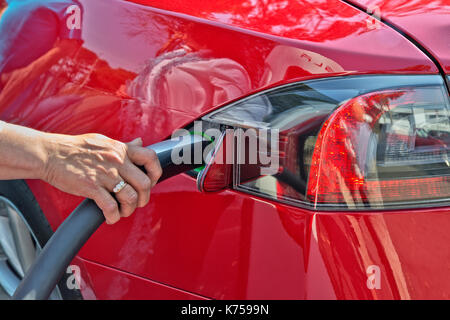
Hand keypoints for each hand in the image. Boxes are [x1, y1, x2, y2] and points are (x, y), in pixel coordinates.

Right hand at [41, 133, 161, 223]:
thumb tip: (140, 142)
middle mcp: (117, 161)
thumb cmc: (74, 148)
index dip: (156, 173)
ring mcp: (105, 174)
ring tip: (121, 211)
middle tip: (136, 203)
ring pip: (130, 197)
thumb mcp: (103, 141)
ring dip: (129, 209)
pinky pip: (111, 207)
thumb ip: (124, 145)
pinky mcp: (92, 187)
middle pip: (144, 184)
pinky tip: (109, 217)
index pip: (151, 158)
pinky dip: (113, 216)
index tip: (151, 182)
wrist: (49, 153)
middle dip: (144, 198)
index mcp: (121, 149)